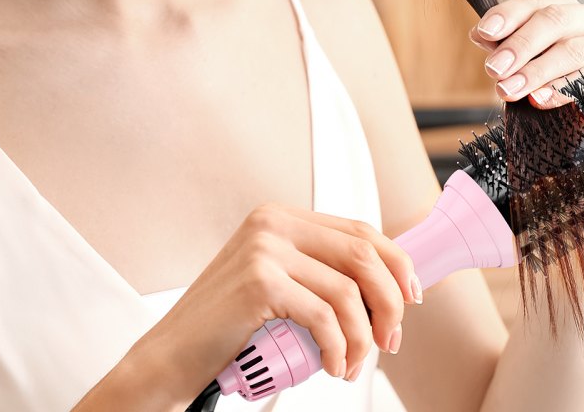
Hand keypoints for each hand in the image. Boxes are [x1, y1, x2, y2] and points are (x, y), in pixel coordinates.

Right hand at [138, 203, 420, 404]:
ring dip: (364, 337)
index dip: (396, 264)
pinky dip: (339, 348)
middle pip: (362, 254)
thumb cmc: (229, 328)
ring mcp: (264, 249)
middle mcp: (273, 223)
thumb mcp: (277, 285)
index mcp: (280, 217)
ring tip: (352, 364)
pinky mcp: (259, 282)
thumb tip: (387, 286)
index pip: (359, 230)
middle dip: (389, 302)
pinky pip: (325, 317)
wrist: (171, 356)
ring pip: (349, 291)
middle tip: (389, 342)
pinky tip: (332, 366)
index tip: (412, 298)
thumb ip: (316, 272)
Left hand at [467, 0, 583, 108]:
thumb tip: (480, 34)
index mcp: (567, 7)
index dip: (507, 16)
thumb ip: (505, 45)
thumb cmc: (558, 80)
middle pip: (555, 20)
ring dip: (538, 71)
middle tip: (495, 70)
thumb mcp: (528, 61)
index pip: (533, 3)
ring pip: (574, 50)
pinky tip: (543, 99)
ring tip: (512, 89)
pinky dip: (566, 89)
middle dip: (520, 45)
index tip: (485, 33)